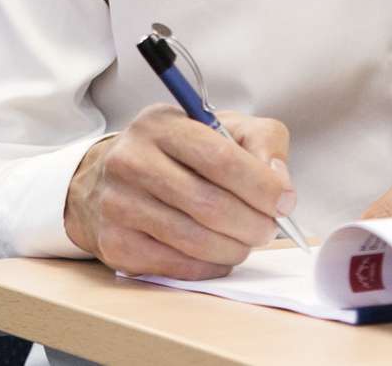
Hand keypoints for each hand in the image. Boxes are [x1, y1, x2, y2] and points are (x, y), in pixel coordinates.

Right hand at [64, 104, 296, 278]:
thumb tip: (278, 182)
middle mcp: (131, 161)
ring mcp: (118, 204)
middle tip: (269, 228)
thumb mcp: (219, 127)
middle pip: (210, 205)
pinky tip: (219, 254)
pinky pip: (177, 265)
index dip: (261, 186)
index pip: (221, 159)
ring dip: (235, 248)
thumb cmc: (176, 153)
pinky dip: (210, 266)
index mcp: (161, 125)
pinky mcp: (116, 244)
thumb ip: (261, 141)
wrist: (107, 178)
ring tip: (246, 241)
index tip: (284, 201)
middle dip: (253, 224)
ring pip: (195, 241)